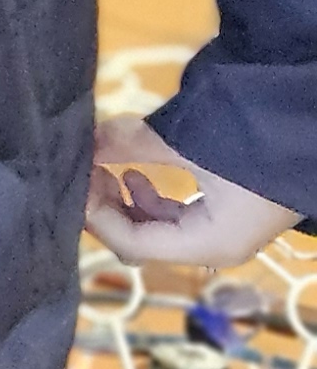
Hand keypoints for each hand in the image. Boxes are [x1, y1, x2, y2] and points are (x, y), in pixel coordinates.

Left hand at [90, 113, 300, 269]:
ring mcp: (223, 231)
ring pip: (158, 230)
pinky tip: (135, 172)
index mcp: (208, 243)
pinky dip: (150, 198)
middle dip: (108, 208)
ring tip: (108, 165)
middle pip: (142, 242)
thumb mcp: (187, 141)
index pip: (131, 242)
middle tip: (87, 168)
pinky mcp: (227, 212)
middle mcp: (215, 247)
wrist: (312, 121)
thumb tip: (83, 142)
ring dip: (127, 201)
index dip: (95, 212)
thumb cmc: (253, 141)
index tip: (75, 175)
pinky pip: (176, 216)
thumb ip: (130, 143)